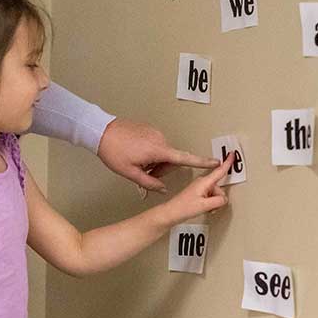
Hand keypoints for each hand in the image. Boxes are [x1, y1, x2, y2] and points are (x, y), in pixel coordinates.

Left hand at [97, 117, 218, 191]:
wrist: (101, 130)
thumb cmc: (113, 151)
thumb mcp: (130, 173)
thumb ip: (149, 183)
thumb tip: (162, 188)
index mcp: (159, 150)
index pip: (185, 158)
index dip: (202, 162)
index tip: (217, 162)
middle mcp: (161, 139)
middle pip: (171, 160)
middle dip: (160, 170)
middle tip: (143, 173)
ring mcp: (155, 133)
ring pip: (162, 154)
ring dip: (154, 162)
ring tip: (136, 162)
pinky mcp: (149, 129)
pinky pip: (156, 145)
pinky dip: (149, 154)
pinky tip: (135, 154)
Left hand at [161, 155, 231, 224]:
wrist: (170, 213)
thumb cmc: (182, 208)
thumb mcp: (204, 206)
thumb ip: (219, 201)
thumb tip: (224, 199)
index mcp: (204, 181)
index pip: (219, 170)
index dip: (227, 163)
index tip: (232, 154)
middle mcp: (202, 182)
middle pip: (219, 187)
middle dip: (218, 198)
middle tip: (210, 207)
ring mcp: (199, 187)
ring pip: (214, 193)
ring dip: (213, 202)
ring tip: (204, 208)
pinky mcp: (197, 192)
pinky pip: (209, 196)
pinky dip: (209, 203)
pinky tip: (203, 207)